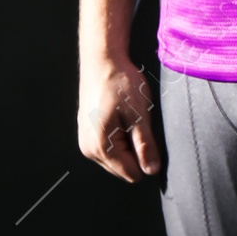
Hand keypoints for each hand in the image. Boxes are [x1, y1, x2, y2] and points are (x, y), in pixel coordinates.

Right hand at [79, 56, 160, 183]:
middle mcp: (89, 149)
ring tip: (128, 119)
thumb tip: (151, 170)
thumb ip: (145, 145)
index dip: (146, 159)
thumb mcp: (139, 115)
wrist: (102, 61)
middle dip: (136, 152)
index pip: (132, 174)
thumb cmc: (119, 84)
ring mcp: (85, 142)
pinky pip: (109, 147)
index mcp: (101, 147)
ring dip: (128, 144)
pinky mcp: (86, 133)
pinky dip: (119, 137)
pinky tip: (120, 117)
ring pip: (117, 159)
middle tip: (137, 124)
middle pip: (123, 169)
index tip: (148, 136)